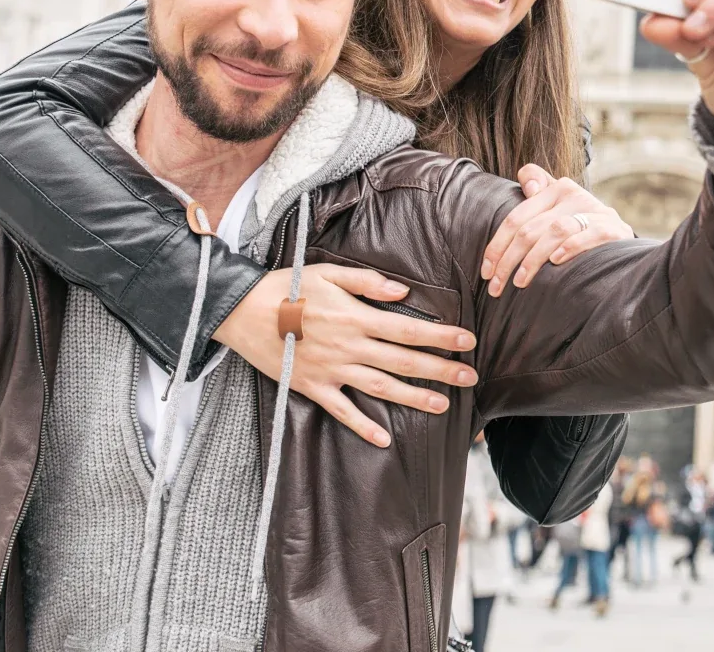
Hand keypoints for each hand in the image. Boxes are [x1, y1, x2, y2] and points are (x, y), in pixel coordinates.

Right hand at [213, 263, 476, 447]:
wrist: (242, 312)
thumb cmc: (287, 287)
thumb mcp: (328, 273)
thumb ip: (367, 283)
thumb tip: (403, 293)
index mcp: (357, 317)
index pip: (409, 329)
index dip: (441, 336)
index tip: (468, 341)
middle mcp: (350, 346)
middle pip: (403, 361)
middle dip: (441, 370)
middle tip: (471, 377)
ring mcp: (331, 370)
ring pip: (381, 387)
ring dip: (414, 398)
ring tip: (443, 406)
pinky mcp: (312, 387)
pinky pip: (342, 411)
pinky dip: (362, 426)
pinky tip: (384, 439)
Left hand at [479, 165, 634, 296]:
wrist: (623, 246)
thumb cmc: (580, 231)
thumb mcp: (556, 211)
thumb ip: (538, 192)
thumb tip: (529, 187)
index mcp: (556, 189)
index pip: (517, 216)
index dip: (497, 245)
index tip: (486, 271)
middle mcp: (574, 195)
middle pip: (530, 228)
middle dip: (508, 260)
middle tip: (496, 287)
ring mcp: (596, 211)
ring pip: (554, 231)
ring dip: (533, 260)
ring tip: (520, 282)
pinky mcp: (613, 229)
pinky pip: (588, 235)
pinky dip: (570, 248)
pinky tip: (556, 263)